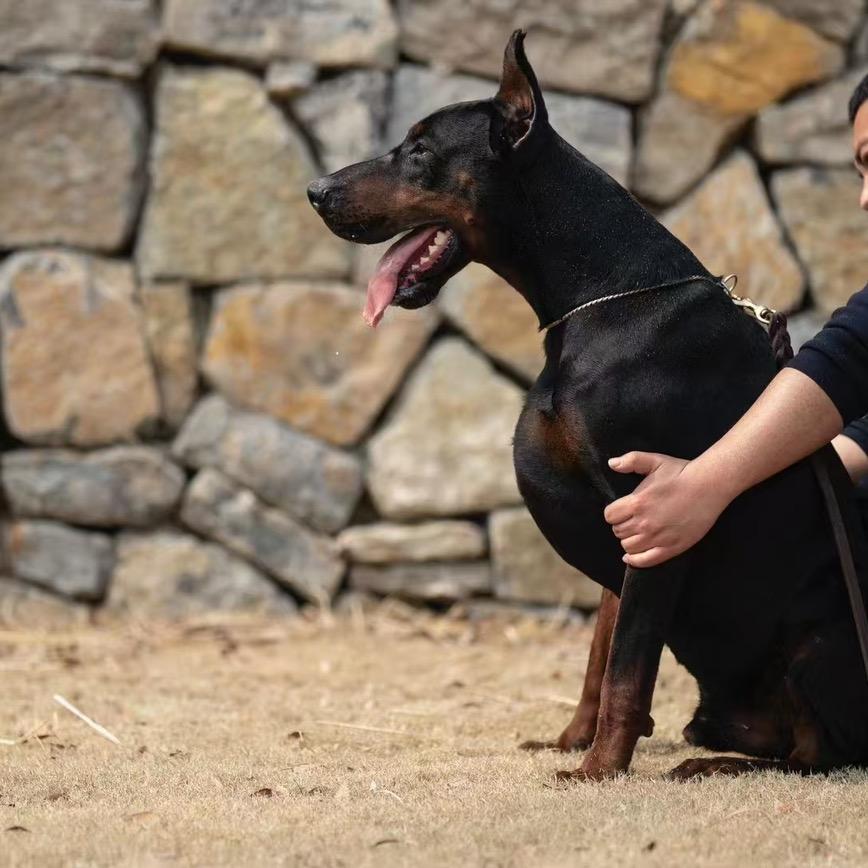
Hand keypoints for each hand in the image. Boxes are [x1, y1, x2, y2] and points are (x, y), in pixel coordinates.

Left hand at [603, 452, 726, 567]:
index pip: (610, 516)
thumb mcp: (654, 461)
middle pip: (618, 532)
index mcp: (637, 502)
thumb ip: (630, 460)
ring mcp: (658, 537)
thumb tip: (611, 463)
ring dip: (629, 541)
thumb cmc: (681, 472)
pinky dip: (635, 560)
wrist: (709, 486)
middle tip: (631, 520)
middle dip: (621, 526)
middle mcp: (645, 523)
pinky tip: (631, 557)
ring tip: (636, 533)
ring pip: (629, 547)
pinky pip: (645, 561)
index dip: (613, 513)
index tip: (620, 511)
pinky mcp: (672, 548)